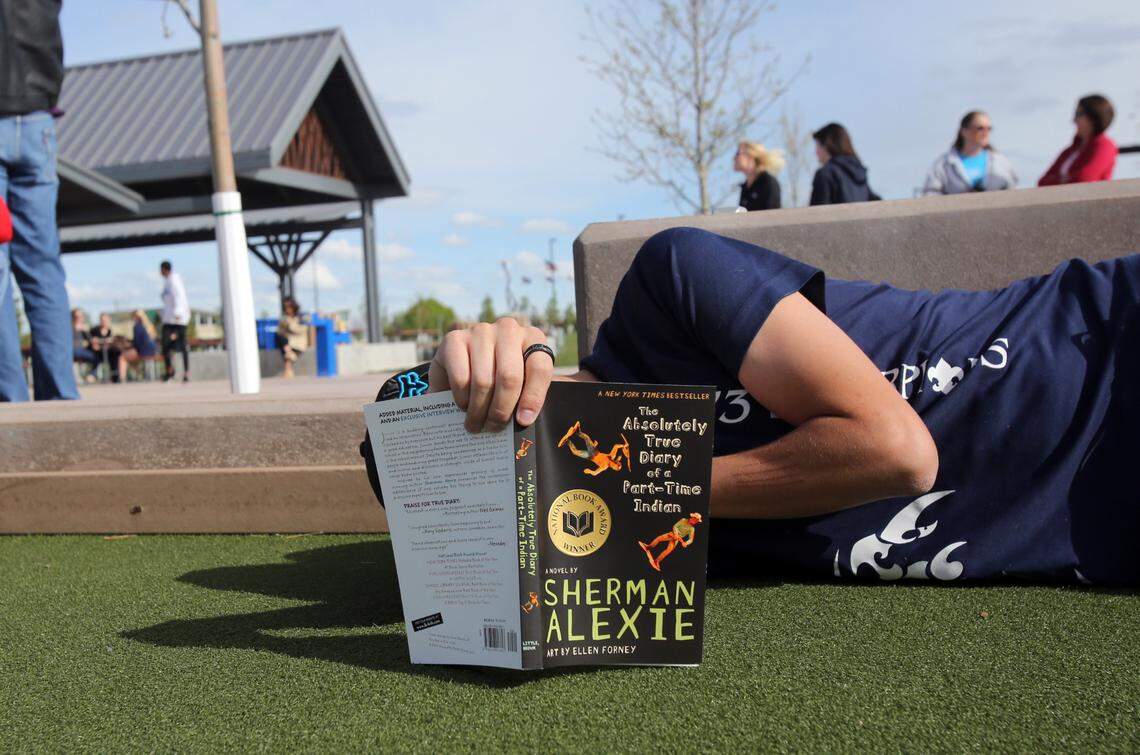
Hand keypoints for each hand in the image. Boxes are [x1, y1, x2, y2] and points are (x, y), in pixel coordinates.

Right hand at [428, 318, 552, 432]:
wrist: (463, 366)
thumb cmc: (501, 380)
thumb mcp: (524, 384)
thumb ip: (531, 396)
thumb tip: (526, 420)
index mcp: (533, 338)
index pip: (539, 368)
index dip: (533, 398)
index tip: (524, 421)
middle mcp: (508, 329)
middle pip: (509, 377)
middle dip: (501, 410)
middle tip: (494, 428)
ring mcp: (480, 331)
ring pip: (483, 381)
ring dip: (479, 410)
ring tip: (476, 425)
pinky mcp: (454, 339)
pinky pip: (460, 377)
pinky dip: (462, 398)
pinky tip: (463, 406)